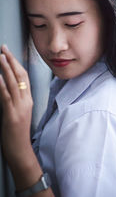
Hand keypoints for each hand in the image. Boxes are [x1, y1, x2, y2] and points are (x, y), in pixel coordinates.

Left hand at [0, 44, 32, 170]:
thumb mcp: (19, 112)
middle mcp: (26, 100)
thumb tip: (5, 86)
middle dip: (11, 61)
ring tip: (0, 57)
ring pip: (14, 83)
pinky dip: (1, 85)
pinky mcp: (12, 114)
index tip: (9, 53)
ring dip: (6, 68)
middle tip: (4, 48)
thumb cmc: (18, 132)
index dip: (16, 63)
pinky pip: (6, 96)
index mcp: (28, 99)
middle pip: (20, 76)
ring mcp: (19, 107)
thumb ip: (15, 99)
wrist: (21, 150)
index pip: (24, 77)